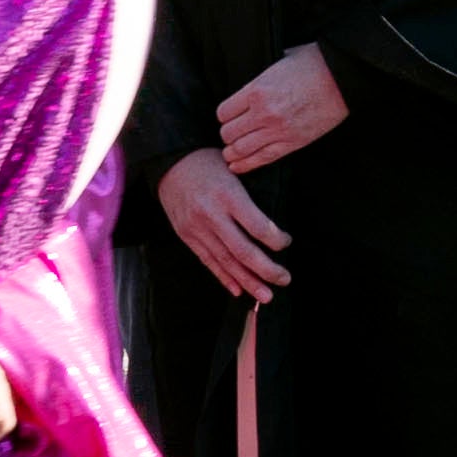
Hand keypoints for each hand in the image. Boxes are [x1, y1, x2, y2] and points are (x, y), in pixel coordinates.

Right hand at [158, 147, 291, 298]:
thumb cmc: (209, 161)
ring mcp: (196, 228)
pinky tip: (238, 290)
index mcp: (228, 195)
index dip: (276, 239)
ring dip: (247, 281)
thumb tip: (274, 221)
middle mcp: (211, 215)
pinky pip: (208, 260)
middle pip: (242, 250)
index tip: (286, 243)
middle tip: (285, 279)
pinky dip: (224, 277)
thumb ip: (250, 194)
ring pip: (225, 261)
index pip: (257, 226)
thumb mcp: (234, 168)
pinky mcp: (186, 236)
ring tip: (265, 296)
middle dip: (266, 269)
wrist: (170, 161)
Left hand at [212, 43, 348, 171]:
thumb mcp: (278, 61)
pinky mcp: (292, 143)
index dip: (225, 115)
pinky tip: (237, 165)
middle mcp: (264, 113)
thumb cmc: (313, 63)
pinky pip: (262, 159)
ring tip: (231, 151)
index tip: (229, 115)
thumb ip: (261, 77)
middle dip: (227, 133)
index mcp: (257, 90)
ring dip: (232, 152)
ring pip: (240, 149)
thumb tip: (250, 84)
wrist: (342, 78)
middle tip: (231, 132)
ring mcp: (278, 130)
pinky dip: (245, 165)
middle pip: (228, 133)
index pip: (223, 112)